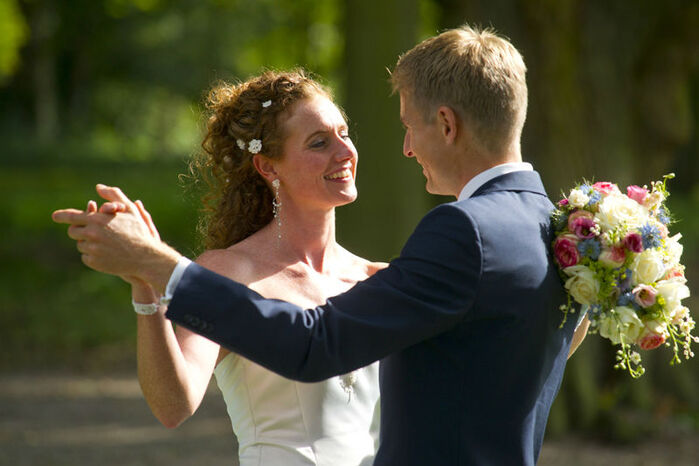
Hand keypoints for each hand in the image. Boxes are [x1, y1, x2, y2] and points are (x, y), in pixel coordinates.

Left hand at [52, 184, 181, 292]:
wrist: (146, 257)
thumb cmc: (138, 231)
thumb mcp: (129, 210)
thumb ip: (113, 195)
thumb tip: (98, 187)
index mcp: (97, 220)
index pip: (72, 216)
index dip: (61, 216)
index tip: (55, 216)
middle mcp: (91, 234)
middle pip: (73, 232)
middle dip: (79, 231)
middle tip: (89, 232)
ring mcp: (92, 249)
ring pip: (80, 245)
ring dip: (88, 243)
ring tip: (105, 244)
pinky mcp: (94, 262)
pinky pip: (85, 257)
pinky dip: (93, 255)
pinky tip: (106, 254)